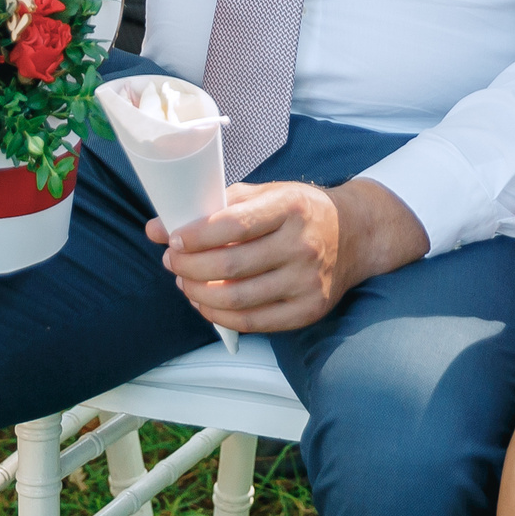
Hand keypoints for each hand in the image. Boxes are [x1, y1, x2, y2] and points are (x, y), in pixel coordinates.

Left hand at [147, 179, 428, 333]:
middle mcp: (302, 246)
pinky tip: (205, 303)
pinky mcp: (308, 310)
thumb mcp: (266, 193)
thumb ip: (215, 206)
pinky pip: (254, 322)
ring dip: (198, 294)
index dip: (194, 237)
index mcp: (290, 208)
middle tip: (171, 262)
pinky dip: (220, 316)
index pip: (231, 225)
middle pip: (230, 267)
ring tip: (184, 282)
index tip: (173, 240)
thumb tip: (158, 227)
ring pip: (237, 299)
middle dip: (188, 267)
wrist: (356, 234)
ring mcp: (307, 282)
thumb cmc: (302, 210)